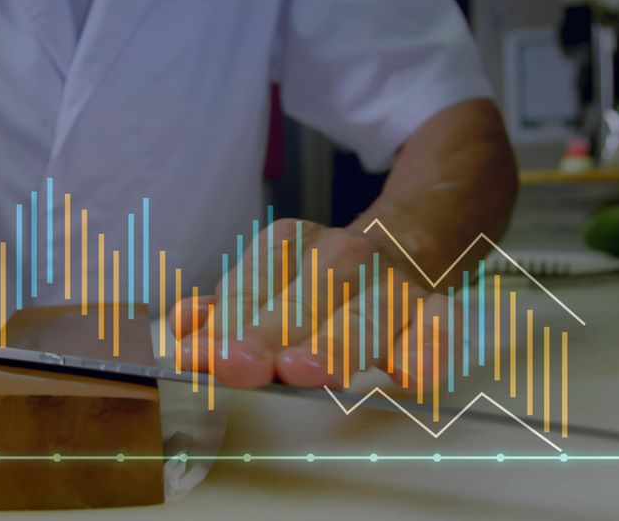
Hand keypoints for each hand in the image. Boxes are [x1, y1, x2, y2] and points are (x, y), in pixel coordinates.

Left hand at [172, 218, 457, 390]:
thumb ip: (226, 312)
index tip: (201, 357)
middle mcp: (342, 254)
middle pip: (305, 299)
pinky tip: (413, 374)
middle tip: (244, 367)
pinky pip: (435, 328)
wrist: (401, 248)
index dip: (225, 325)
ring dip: (338, 343)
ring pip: (367, 312)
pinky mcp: (433, 308)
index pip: (253, 287)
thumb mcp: (268, 285)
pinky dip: (427, 349)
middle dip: (272, 335)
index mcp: (290, 244)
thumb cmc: (319, 285)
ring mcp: (391, 279)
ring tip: (312, 371)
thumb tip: (183, 327)